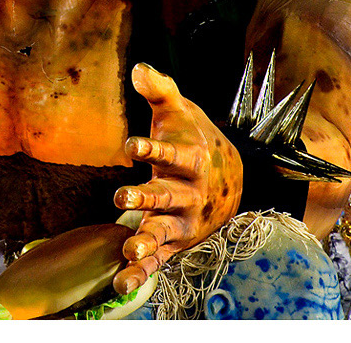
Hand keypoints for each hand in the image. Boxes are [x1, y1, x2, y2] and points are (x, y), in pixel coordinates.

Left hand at [111, 63, 242, 294]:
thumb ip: (160, 91)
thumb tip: (139, 68)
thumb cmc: (195, 140)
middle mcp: (189, 194)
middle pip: (168, 196)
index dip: (153, 147)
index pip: (172, 153)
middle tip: (122, 196)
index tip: (132, 144)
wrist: (229, 179)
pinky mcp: (173, 242)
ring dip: (146, 239)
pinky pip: (158, 259)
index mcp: (191, 161)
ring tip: (128, 247)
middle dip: (147, 198)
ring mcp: (182, 221)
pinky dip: (142, 271)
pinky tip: (121, 284)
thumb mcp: (180, 113)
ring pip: (164, 231)